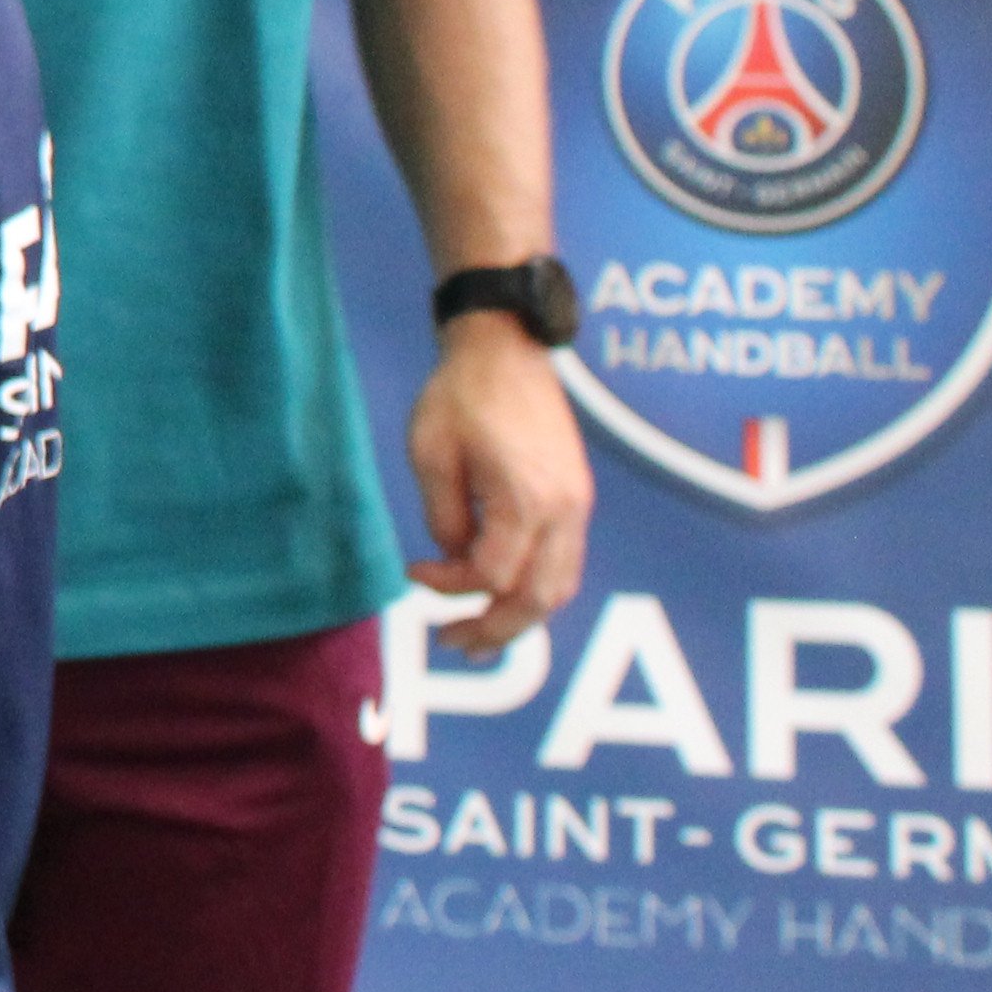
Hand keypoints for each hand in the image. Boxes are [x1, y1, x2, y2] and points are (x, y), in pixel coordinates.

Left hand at [405, 309, 592, 655]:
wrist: (507, 348)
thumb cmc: (460, 395)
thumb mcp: (430, 455)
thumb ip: (443, 517)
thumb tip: (454, 559)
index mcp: (526, 500)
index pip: (491, 575)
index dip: (448, 586)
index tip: (413, 571)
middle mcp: (565, 510)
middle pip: (540, 599)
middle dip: (496, 629)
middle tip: (453, 643)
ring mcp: (578, 505)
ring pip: (561, 586)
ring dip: (522, 616)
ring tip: (480, 636)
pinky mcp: (577, 497)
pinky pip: (565, 561)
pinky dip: (535, 587)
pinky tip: (503, 594)